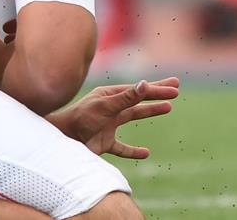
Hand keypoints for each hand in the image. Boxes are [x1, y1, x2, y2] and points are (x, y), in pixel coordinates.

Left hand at [47, 78, 180, 158]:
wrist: (60, 142)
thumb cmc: (79, 120)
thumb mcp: (105, 107)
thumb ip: (126, 98)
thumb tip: (145, 84)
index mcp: (109, 95)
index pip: (138, 90)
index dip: (157, 88)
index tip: (175, 87)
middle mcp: (109, 107)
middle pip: (138, 99)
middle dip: (157, 94)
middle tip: (176, 89)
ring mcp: (107, 125)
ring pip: (133, 116)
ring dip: (150, 112)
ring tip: (168, 108)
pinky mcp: (103, 143)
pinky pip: (122, 147)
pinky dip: (133, 151)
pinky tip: (145, 153)